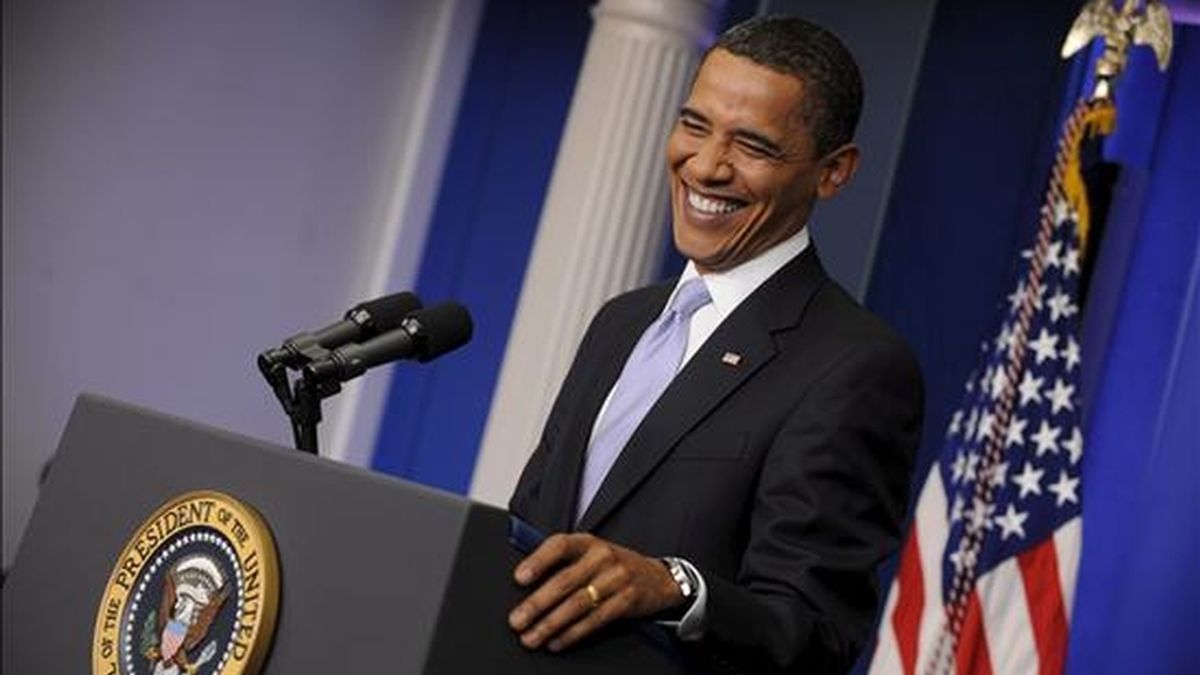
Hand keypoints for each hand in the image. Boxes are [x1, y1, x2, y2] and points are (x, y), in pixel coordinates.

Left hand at [508, 533, 683, 651]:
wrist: (659, 578)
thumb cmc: (615, 567)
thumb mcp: (592, 554)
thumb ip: (564, 563)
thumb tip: (525, 584)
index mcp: (589, 542)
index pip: (559, 545)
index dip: (538, 560)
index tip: (519, 578)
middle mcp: (602, 557)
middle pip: (564, 581)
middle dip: (536, 604)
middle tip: (516, 621)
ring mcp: (617, 579)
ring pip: (577, 604)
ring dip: (550, 624)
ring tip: (532, 637)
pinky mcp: (626, 601)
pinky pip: (594, 620)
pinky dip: (572, 634)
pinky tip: (557, 642)